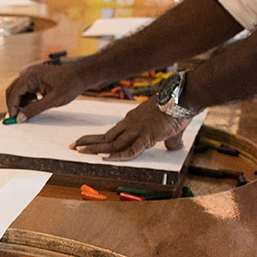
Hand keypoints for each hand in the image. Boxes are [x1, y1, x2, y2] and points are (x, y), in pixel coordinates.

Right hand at [4, 61, 90, 120]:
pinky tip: (34, 104)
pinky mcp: (37, 79)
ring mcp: (33, 75)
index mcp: (31, 75)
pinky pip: (26, 90)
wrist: (82, 75)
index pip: (14, 92)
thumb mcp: (52, 100)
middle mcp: (29, 73)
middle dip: (13, 104)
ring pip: (18, 91)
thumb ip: (34, 109)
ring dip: (20, 102)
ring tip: (28, 111)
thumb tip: (20, 118)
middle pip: (13, 90)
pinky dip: (26, 98)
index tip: (13, 118)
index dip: (12, 106)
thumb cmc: (70, 84)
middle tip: (17, 117)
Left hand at [71, 100, 189, 159]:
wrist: (184, 97)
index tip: (85, 141)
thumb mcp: (170, 127)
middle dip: (88, 141)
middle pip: (106, 136)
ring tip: (79, 151)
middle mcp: (131, 125)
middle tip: (72, 146)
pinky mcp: (147, 137)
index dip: (98, 138)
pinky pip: (129, 150)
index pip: (112, 132)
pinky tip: (104, 159)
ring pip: (112, 143)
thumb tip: (174, 147)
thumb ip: (169, 139)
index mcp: (133, 120)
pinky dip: (117, 156)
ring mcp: (137, 130)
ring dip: (95, 148)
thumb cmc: (178, 108)